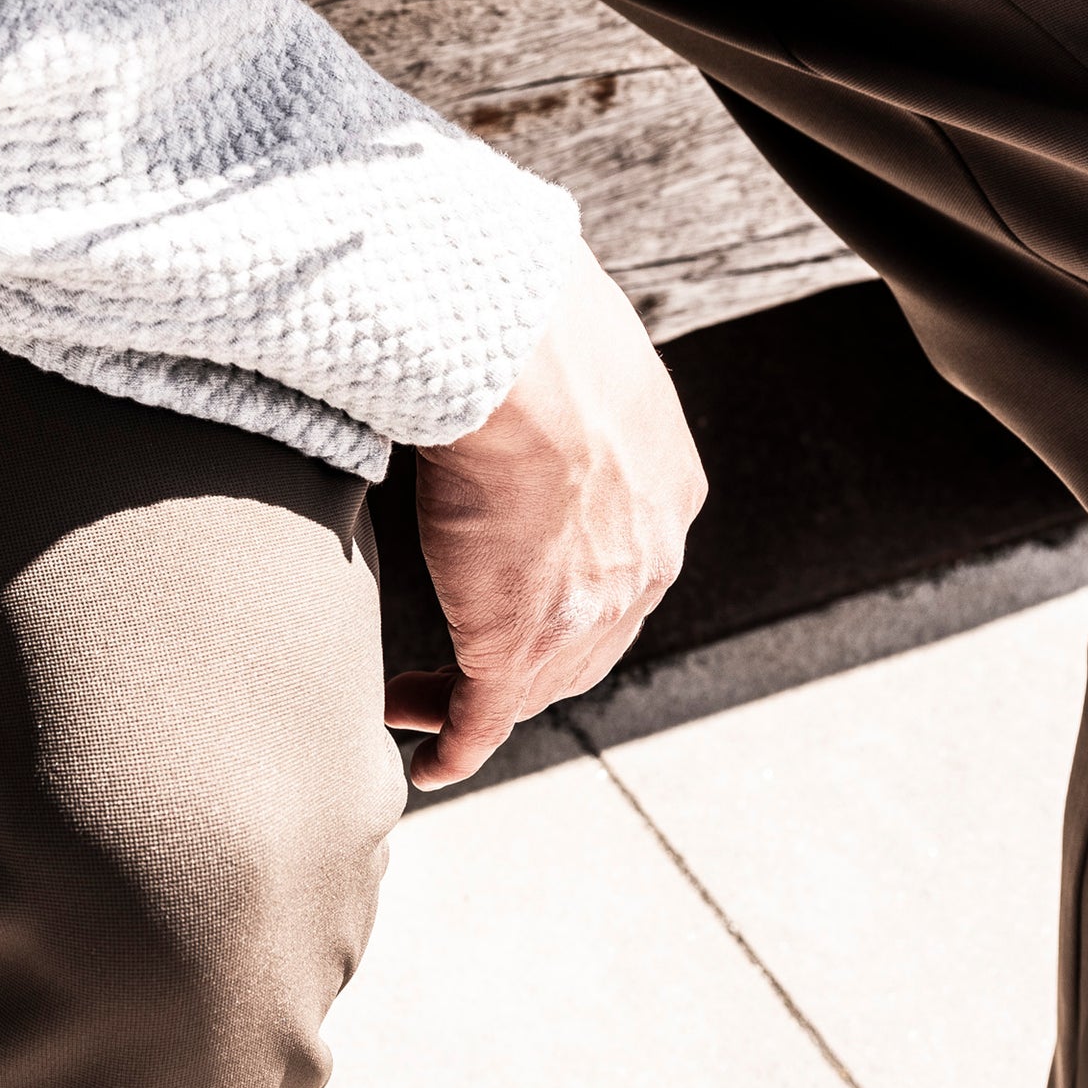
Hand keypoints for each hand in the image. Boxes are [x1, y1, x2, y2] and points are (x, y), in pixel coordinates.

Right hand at [385, 252, 706, 787]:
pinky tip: (430, 760)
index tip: (521, 580)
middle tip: (475, 659)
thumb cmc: (537, 327)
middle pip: (589, 633)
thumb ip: (560, 382)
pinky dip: (456, 744)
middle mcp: (643, 562)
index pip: (622, 560)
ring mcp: (583, 612)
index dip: (574, 582)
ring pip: (536, 678)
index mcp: (664, 491)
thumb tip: (516, 358)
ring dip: (480, 698)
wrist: (521, 357)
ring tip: (423, 699)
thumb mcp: (577, 354)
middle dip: (533, 655)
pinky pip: (485, 717)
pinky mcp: (516, 644)